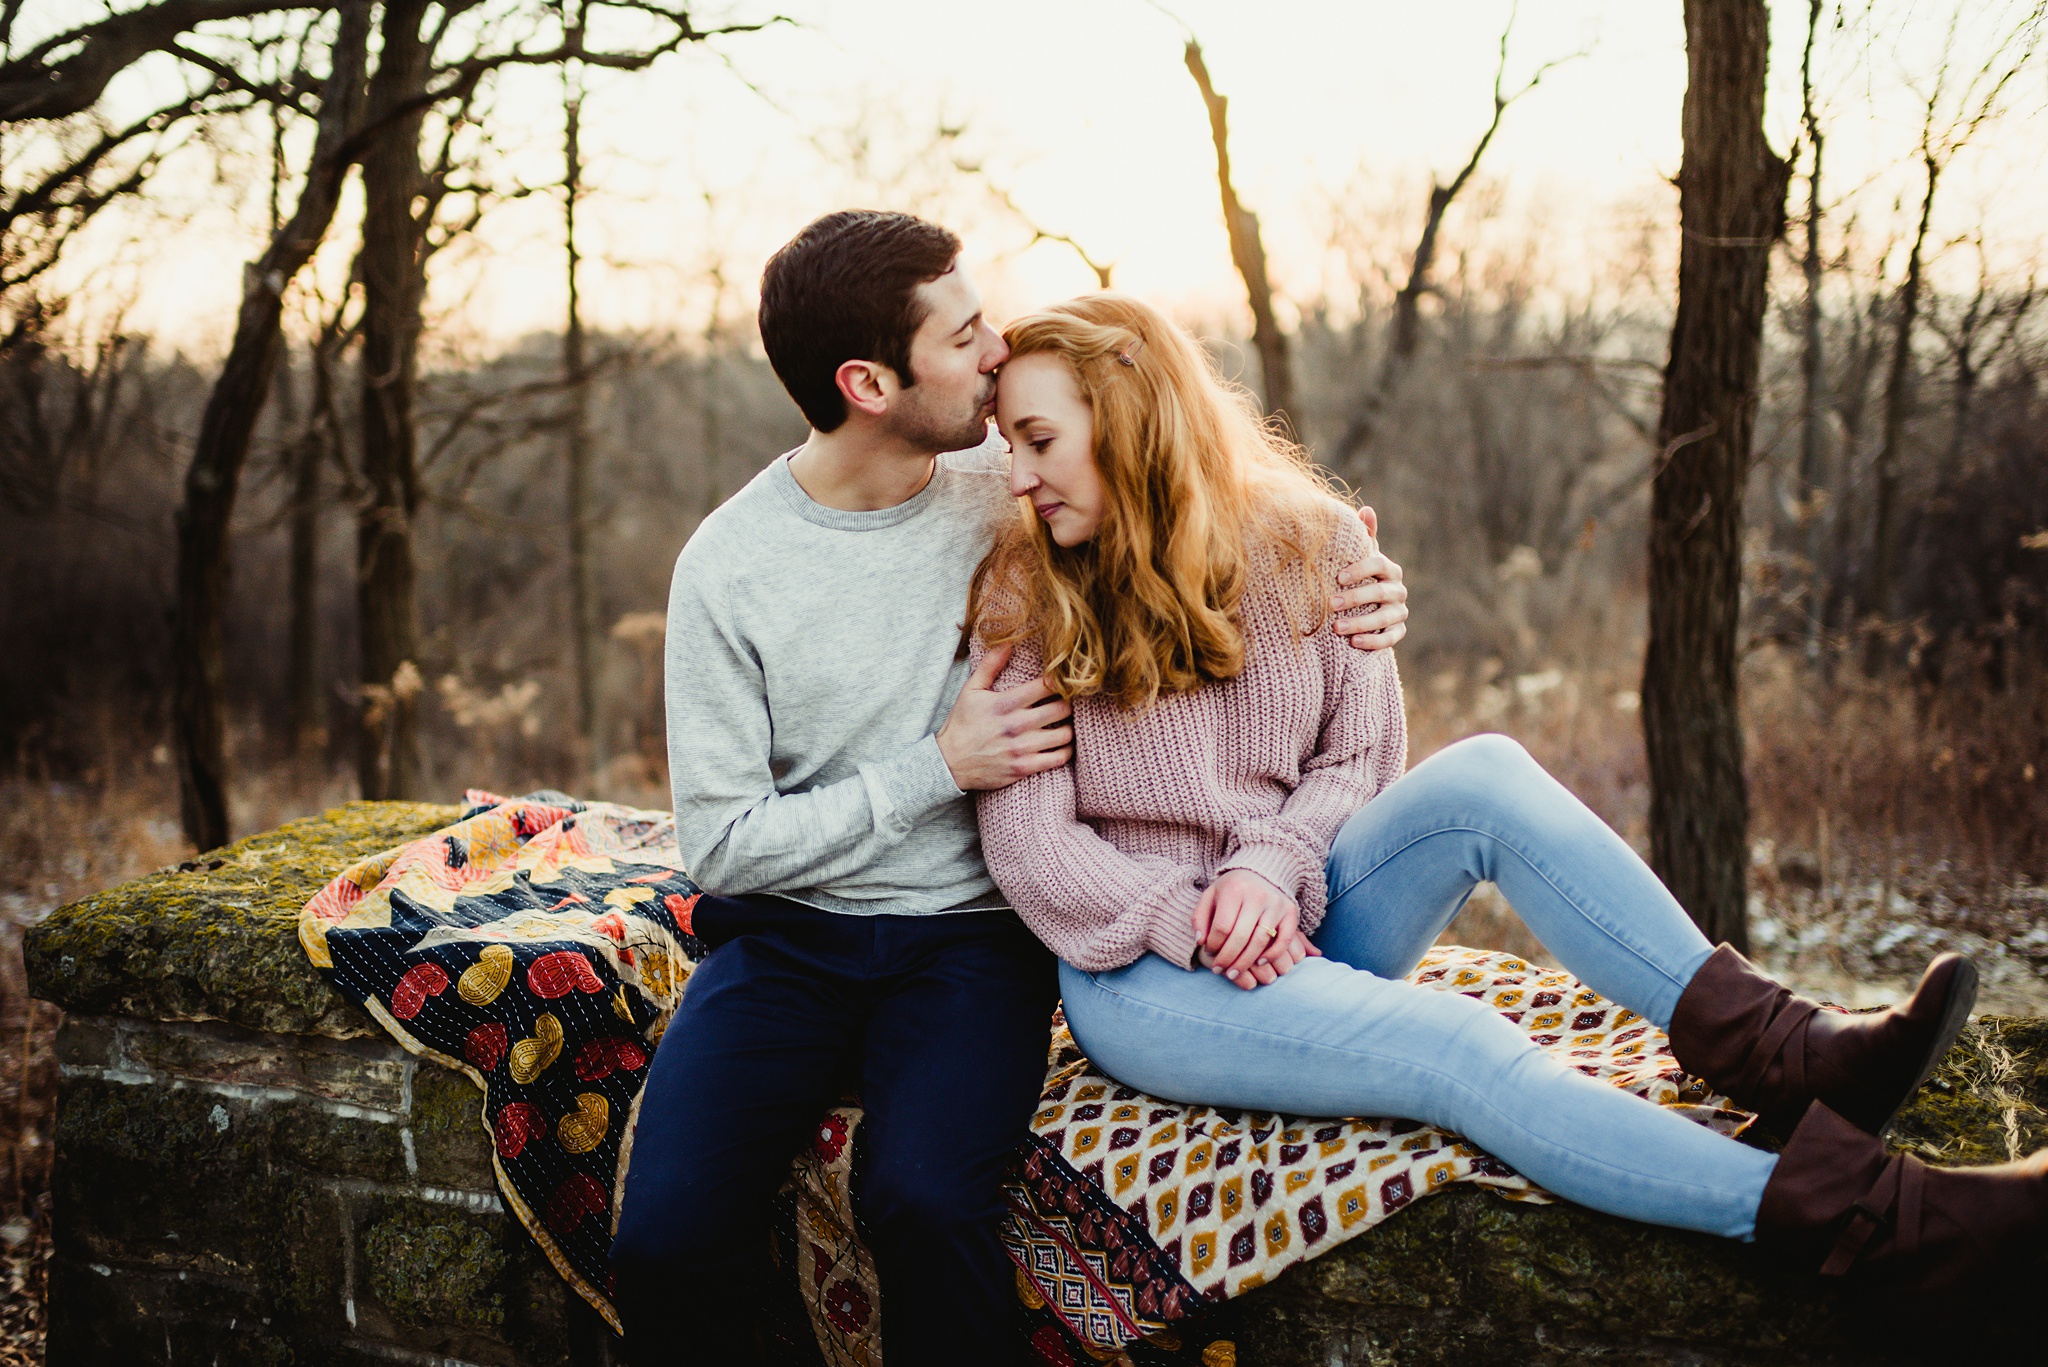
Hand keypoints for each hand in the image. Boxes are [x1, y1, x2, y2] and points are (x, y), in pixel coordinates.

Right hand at [938, 643, 1074, 789]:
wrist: (949, 763)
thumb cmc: (962, 724)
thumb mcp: (971, 690)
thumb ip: (990, 665)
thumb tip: (1008, 642)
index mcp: (1005, 703)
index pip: (1046, 686)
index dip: (1059, 681)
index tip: (1061, 682)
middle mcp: (1016, 725)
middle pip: (1062, 709)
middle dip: (1068, 703)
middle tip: (1067, 703)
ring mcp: (1021, 748)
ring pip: (1064, 735)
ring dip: (1069, 728)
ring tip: (1064, 724)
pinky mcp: (1024, 768)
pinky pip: (1058, 758)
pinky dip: (1065, 751)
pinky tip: (1061, 744)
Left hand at [1192, 869, 1318, 989]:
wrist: (1261, 871)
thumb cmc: (1231, 889)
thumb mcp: (1211, 896)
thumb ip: (1200, 918)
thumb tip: (1201, 942)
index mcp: (1234, 889)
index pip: (1222, 926)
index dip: (1214, 945)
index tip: (1210, 953)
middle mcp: (1257, 896)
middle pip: (1241, 936)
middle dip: (1228, 958)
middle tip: (1220, 971)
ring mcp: (1276, 904)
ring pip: (1261, 941)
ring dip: (1246, 962)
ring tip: (1234, 973)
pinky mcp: (1290, 912)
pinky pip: (1284, 939)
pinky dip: (1273, 954)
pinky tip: (1260, 963)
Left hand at [1332, 505, 1407, 650]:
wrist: (1367, 607)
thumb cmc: (1359, 576)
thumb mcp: (1360, 557)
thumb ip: (1363, 536)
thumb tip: (1366, 509)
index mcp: (1389, 569)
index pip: (1378, 565)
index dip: (1360, 570)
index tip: (1337, 577)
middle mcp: (1398, 590)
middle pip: (1380, 593)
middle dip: (1355, 598)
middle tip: (1330, 604)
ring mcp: (1399, 612)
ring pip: (1384, 618)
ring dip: (1360, 623)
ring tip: (1336, 628)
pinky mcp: (1399, 631)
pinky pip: (1390, 638)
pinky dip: (1373, 641)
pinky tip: (1353, 643)